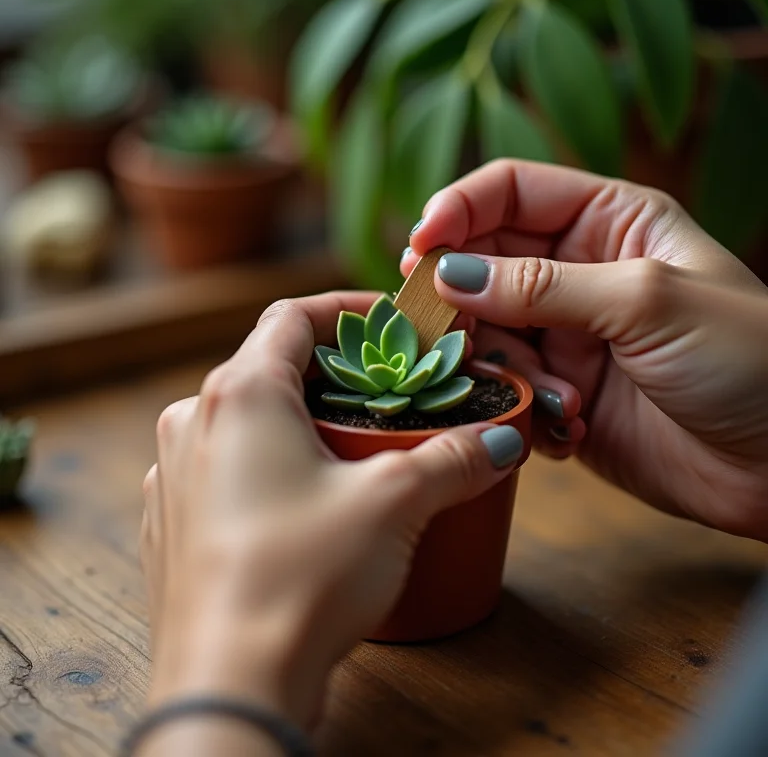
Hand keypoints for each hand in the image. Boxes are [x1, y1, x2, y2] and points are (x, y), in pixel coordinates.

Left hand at [140, 292, 522, 730]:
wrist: (229, 685)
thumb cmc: (302, 577)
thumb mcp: (395, 504)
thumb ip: (453, 460)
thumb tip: (503, 441)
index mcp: (240, 393)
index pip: (292, 316)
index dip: (346, 310)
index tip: (390, 322)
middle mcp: (193, 422)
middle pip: (271, 369)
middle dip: (335, 375)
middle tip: (387, 392)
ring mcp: (174, 475)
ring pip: (249, 423)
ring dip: (304, 424)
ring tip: (357, 451)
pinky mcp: (174, 524)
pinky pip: (228, 471)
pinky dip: (273, 468)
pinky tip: (312, 503)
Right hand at [402, 160, 767, 539]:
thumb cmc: (746, 361)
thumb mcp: (645, 301)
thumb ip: (540, 285)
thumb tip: (447, 273)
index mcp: (609, 221)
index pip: (510, 192)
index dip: (457, 211)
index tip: (420, 248)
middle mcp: (579, 273)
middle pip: (483, 264)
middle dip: (463, 299)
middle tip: (446, 332)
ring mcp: (566, 335)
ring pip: (486, 332)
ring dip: (502, 364)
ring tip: (549, 392)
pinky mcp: (560, 391)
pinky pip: (507, 387)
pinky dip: (522, 405)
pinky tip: (569, 424)